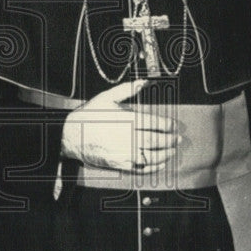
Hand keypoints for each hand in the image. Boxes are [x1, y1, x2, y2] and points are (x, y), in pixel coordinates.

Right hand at [60, 80, 177, 173]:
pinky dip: (153, 167)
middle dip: (170, 140)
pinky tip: (160, 164)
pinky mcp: (119, 163)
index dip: (168, 125)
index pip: (155, 123)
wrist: (72, 135)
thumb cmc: (90, 115)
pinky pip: (140, 168)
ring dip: (165, 155)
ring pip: (151, 156)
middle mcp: (128, 137)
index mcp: (127, 119)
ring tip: (172, 151)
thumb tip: (144, 81)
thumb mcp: (107, 97)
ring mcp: (124, 152)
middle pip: (156, 141)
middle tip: (178, 139)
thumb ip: (127, 89)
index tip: (174, 126)